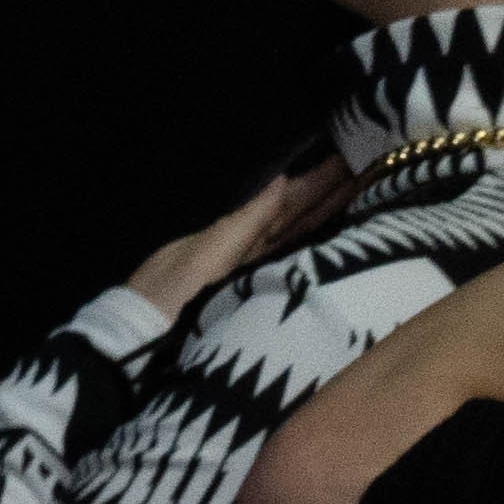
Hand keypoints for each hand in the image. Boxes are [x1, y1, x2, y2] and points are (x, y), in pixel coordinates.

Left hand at [133, 156, 350, 318]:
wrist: (135, 344)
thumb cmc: (165, 298)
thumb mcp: (200, 256)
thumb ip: (245, 222)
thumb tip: (282, 182)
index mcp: (230, 236)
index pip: (282, 205)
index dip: (315, 185)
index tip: (348, 159)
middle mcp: (242, 251)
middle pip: (292, 218)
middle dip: (327, 194)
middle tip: (368, 169)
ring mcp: (245, 274)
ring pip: (292, 237)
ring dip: (324, 215)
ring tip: (360, 193)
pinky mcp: (247, 297)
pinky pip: (285, 262)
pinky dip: (309, 246)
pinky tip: (329, 238)